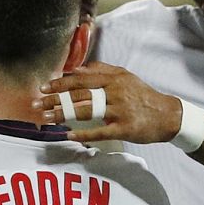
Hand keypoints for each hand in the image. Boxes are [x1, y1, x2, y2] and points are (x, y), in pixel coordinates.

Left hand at [34, 63, 183, 144]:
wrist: (167, 115)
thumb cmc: (143, 96)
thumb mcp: (125, 77)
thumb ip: (103, 70)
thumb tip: (79, 69)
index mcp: (114, 79)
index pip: (81, 79)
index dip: (60, 83)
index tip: (43, 87)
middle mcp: (115, 92)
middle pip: (79, 95)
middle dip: (55, 100)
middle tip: (36, 105)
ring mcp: (120, 111)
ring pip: (86, 112)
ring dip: (64, 115)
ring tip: (47, 119)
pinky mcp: (124, 128)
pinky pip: (100, 132)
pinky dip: (83, 134)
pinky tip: (68, 135)